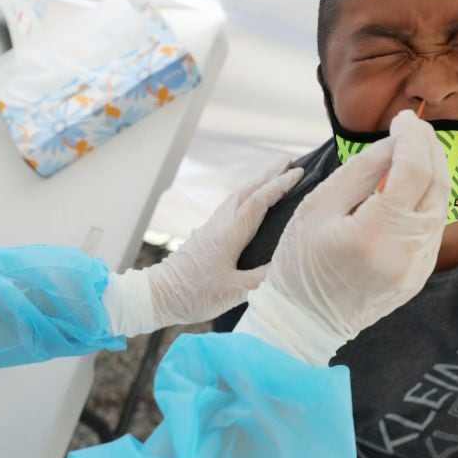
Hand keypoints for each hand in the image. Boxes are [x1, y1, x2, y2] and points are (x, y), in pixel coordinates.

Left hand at [104, 159, 303, 335]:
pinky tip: (248, 202)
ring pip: (237, 196)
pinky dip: (245, 196)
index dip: (280, 185)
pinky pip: (230, 206)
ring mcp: (211, 227)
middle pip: (247, 190)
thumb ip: (262, 278)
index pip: (259, 201)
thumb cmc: (194, 295)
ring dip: (257, 183)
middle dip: (270, 174)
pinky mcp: (205, 234)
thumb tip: (287, 265)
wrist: (159, 295)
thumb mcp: (233, 292)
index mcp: (230, 233)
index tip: (299, 172)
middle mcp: (220, 224)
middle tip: (290, 161)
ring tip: (273, 176)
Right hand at [234, 110, 447, 364]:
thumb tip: (393, 142)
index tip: (401, 118)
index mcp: (373, 235)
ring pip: (440, 207)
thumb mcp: (317, 208)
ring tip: (413, 150)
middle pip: (435, 186)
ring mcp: (416, 269)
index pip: (412, 171)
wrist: (304, 323)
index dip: (412, 138)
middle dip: (428, 149)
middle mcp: (404, 254)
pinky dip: (427, 199)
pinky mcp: (418, 277)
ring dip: (432, 172)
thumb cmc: (299, 263)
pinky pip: (432, 229)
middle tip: (413, 127)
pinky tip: (411, 185)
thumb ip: (359, 171)